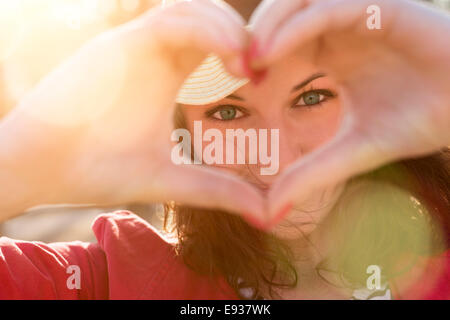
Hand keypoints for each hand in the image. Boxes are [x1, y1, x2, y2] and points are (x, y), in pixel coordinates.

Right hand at [0, 0, 266, 222]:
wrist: (40, 169)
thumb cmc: (100, 171)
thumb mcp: (172, 180)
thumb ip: (218, 189)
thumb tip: (266, 214)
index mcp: (169, 76)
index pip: (215, 42)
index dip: (244, 52)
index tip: (263, 81)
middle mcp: (154, 55)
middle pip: (209, 16)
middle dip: (242, 33)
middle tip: (260, 69)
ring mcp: (135, 45)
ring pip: (192, 9)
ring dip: (226, 27)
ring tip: (246, 65)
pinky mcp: (117, 45)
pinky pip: (169, 20)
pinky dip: (205, 29)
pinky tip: (230, 59)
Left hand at [249, 0, 449, 220]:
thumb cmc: (418, 121)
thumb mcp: (352, 151)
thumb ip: (311, 174)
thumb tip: (268, 212)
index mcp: (330, 50)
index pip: (277, 41)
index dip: (250, 59)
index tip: (229, 86)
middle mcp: (339, 25)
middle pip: (278, 16)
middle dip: (248, 39)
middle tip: (226, 71)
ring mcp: (357, 12)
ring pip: (296, 3)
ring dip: (265, 29)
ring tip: (245, 65)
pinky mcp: (379, 6)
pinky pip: (325, 9)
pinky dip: (294, 28)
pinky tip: (267, 57)